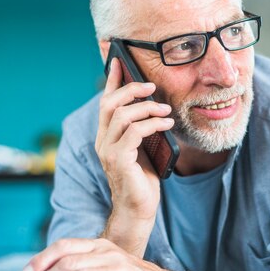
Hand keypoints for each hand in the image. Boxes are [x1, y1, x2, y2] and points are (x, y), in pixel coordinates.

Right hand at [96, 58, 174, 222]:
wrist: (138, 209)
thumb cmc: (142, 179)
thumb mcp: (143, 148)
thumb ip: (141, 129)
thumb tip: (155, 105)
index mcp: (106, 136)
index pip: (106, 102)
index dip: (112, 81)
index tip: (120, 61)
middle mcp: (102, 141)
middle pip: (110, 104)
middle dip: (131, 89)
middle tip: (151, 86)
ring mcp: (108, 151)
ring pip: (122, 115)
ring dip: (147, 108)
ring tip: (165, 110)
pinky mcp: (119, 160)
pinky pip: (135, 132)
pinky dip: (152, 124)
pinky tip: (167, 124)